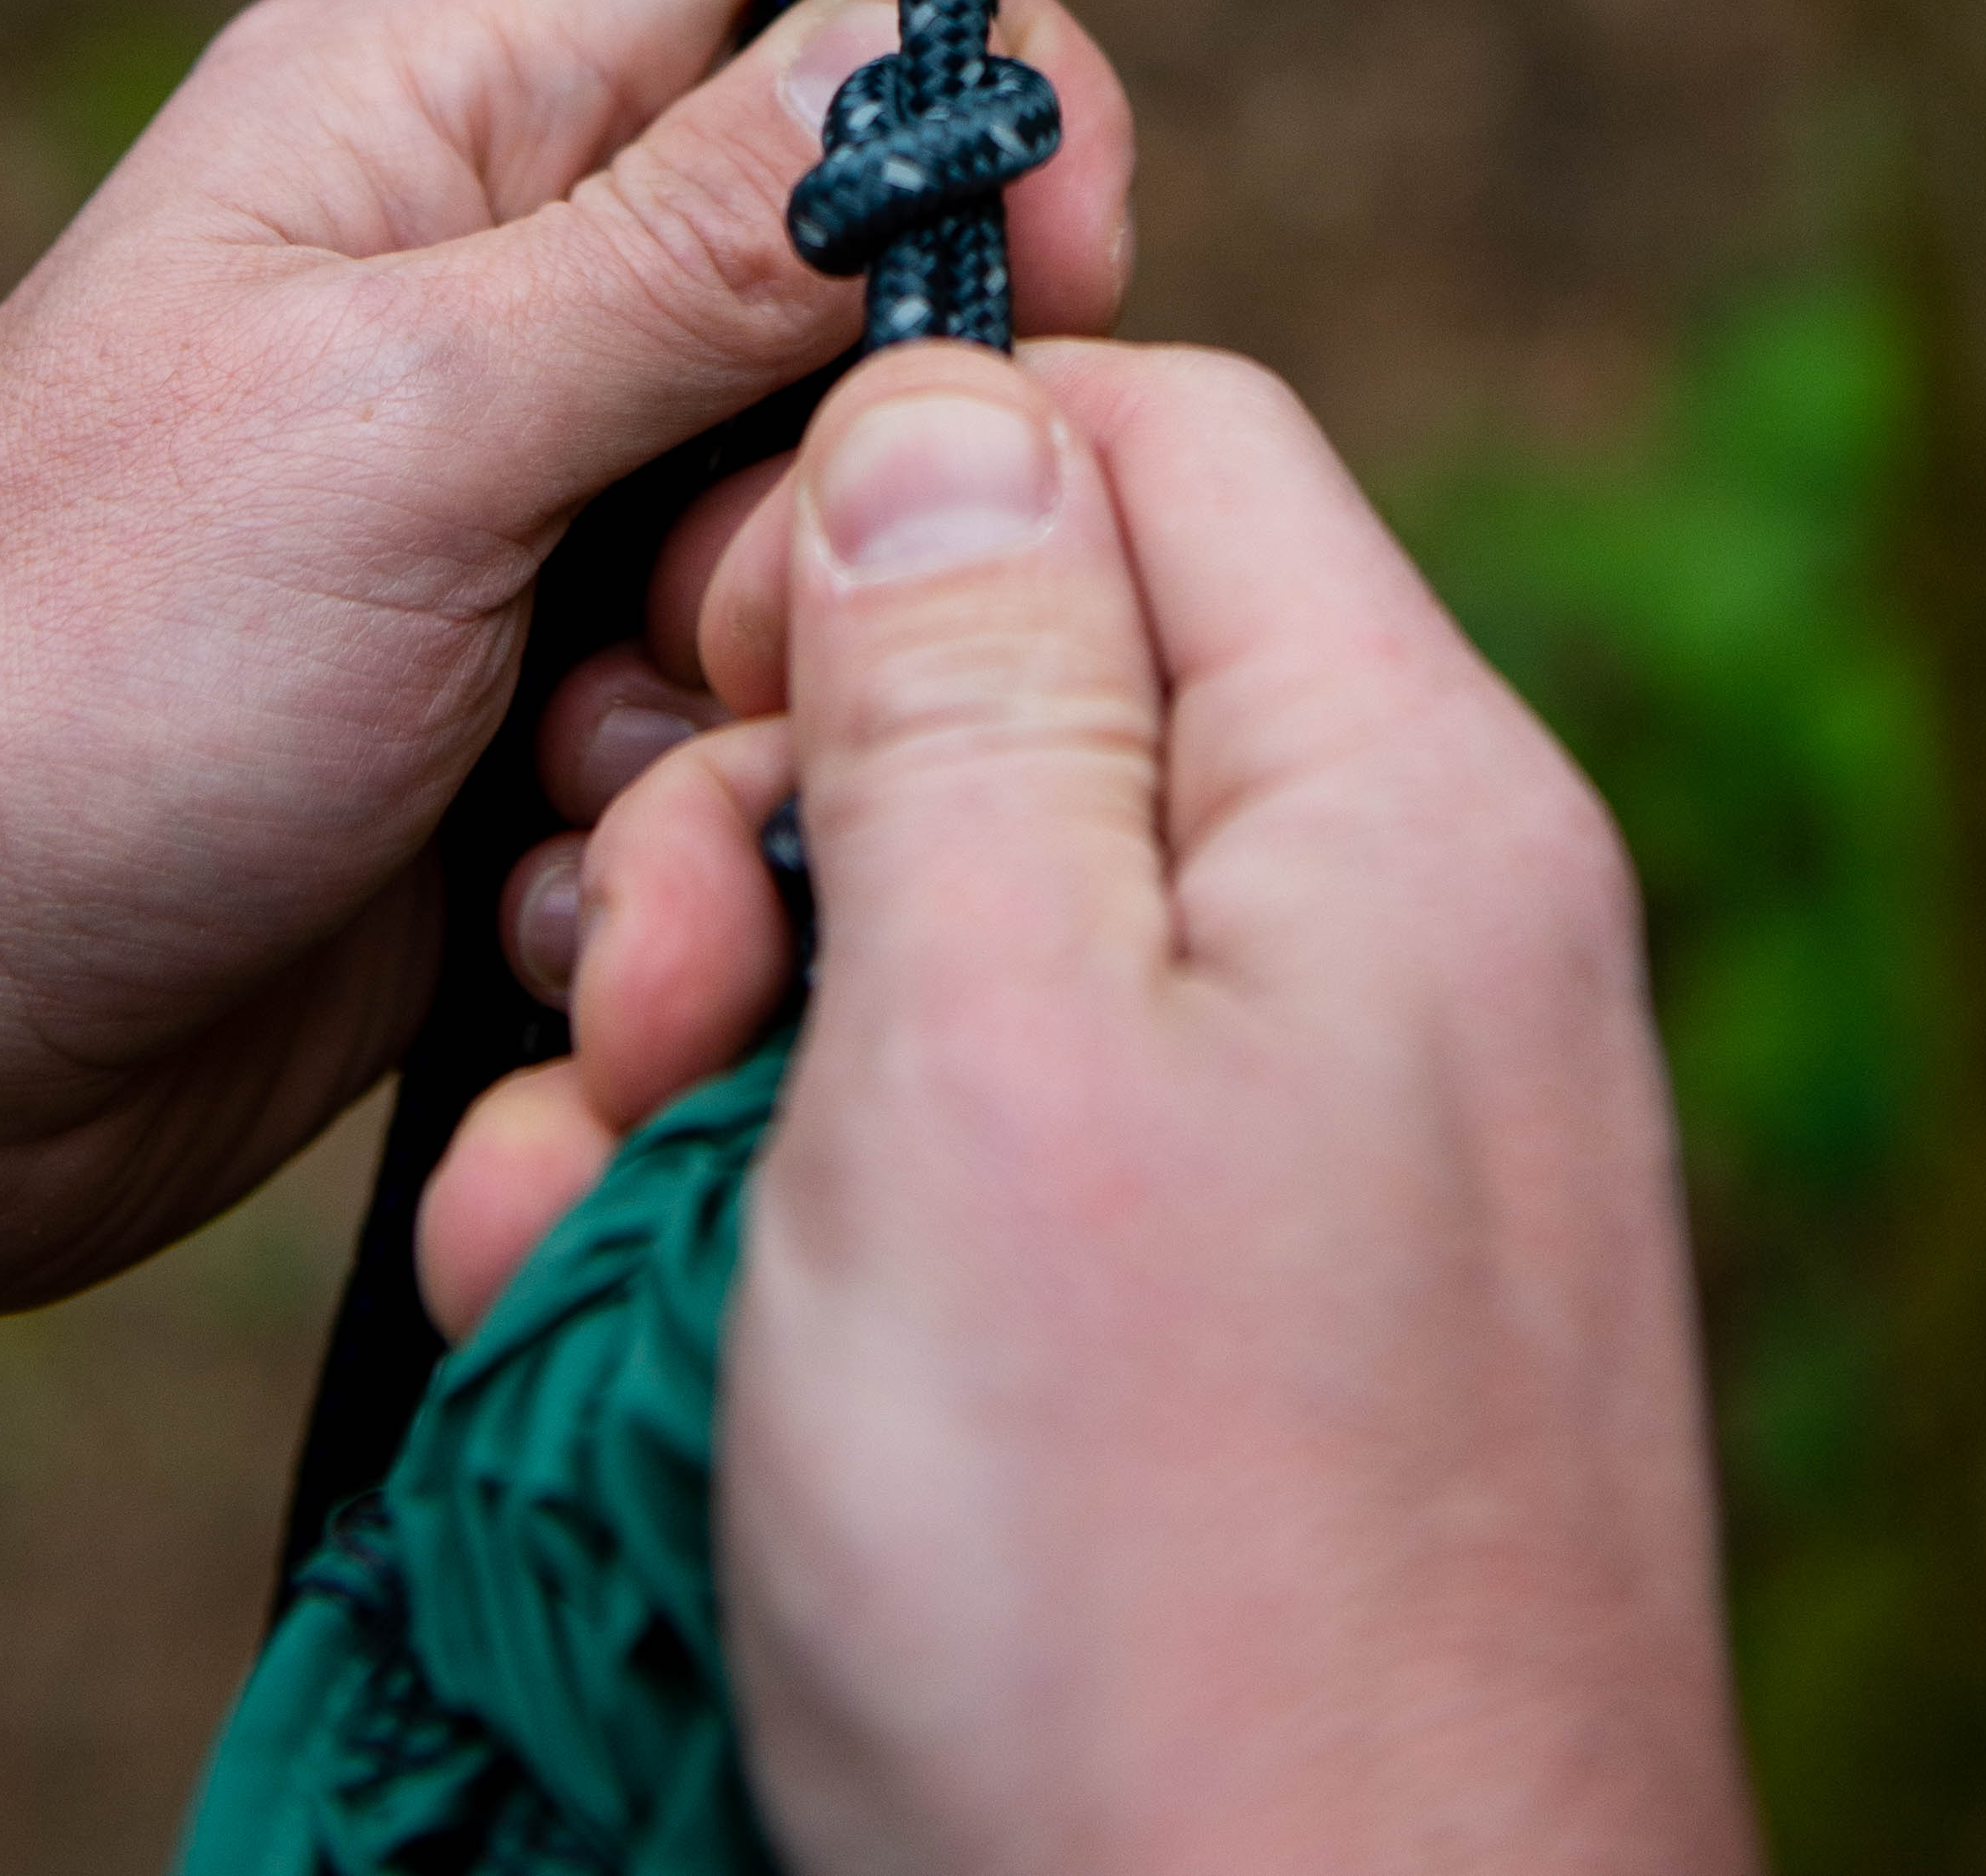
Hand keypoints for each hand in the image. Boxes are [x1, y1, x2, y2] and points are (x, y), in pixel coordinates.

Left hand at [0, 0, 1130, 1399]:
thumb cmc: (47, 677)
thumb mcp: (402, 419)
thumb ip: (692, 246)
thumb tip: (947, 59)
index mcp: (435, 120)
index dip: (961, 104)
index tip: (1057, 287)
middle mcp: (489, 295)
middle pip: (842, 306)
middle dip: (827, 495)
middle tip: (692, 622)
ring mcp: (507, 519)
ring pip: (805, 552)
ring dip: (732, 700)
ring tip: (561, 799)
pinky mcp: (514, 726)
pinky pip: (716, 739)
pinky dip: (659, 837)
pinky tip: (514, 905)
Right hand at [422, 341, 1761, 1875]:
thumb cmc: (1154, 1588)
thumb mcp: (996, 1053)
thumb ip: (965, 688)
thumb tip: (937, 397)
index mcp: (1396, 797)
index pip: (1142, 434)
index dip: (890, 485)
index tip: (704, 679)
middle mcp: (1388, 945)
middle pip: (1024, 695)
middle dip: (760, 820)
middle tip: (644, 1020)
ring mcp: (1313, 1162)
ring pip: (950, 952)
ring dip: (712, 1054)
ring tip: (589, 1239)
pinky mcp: (1220, 1353)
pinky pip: (978, 1177)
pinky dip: (780, 1231)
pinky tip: (634, 1358)